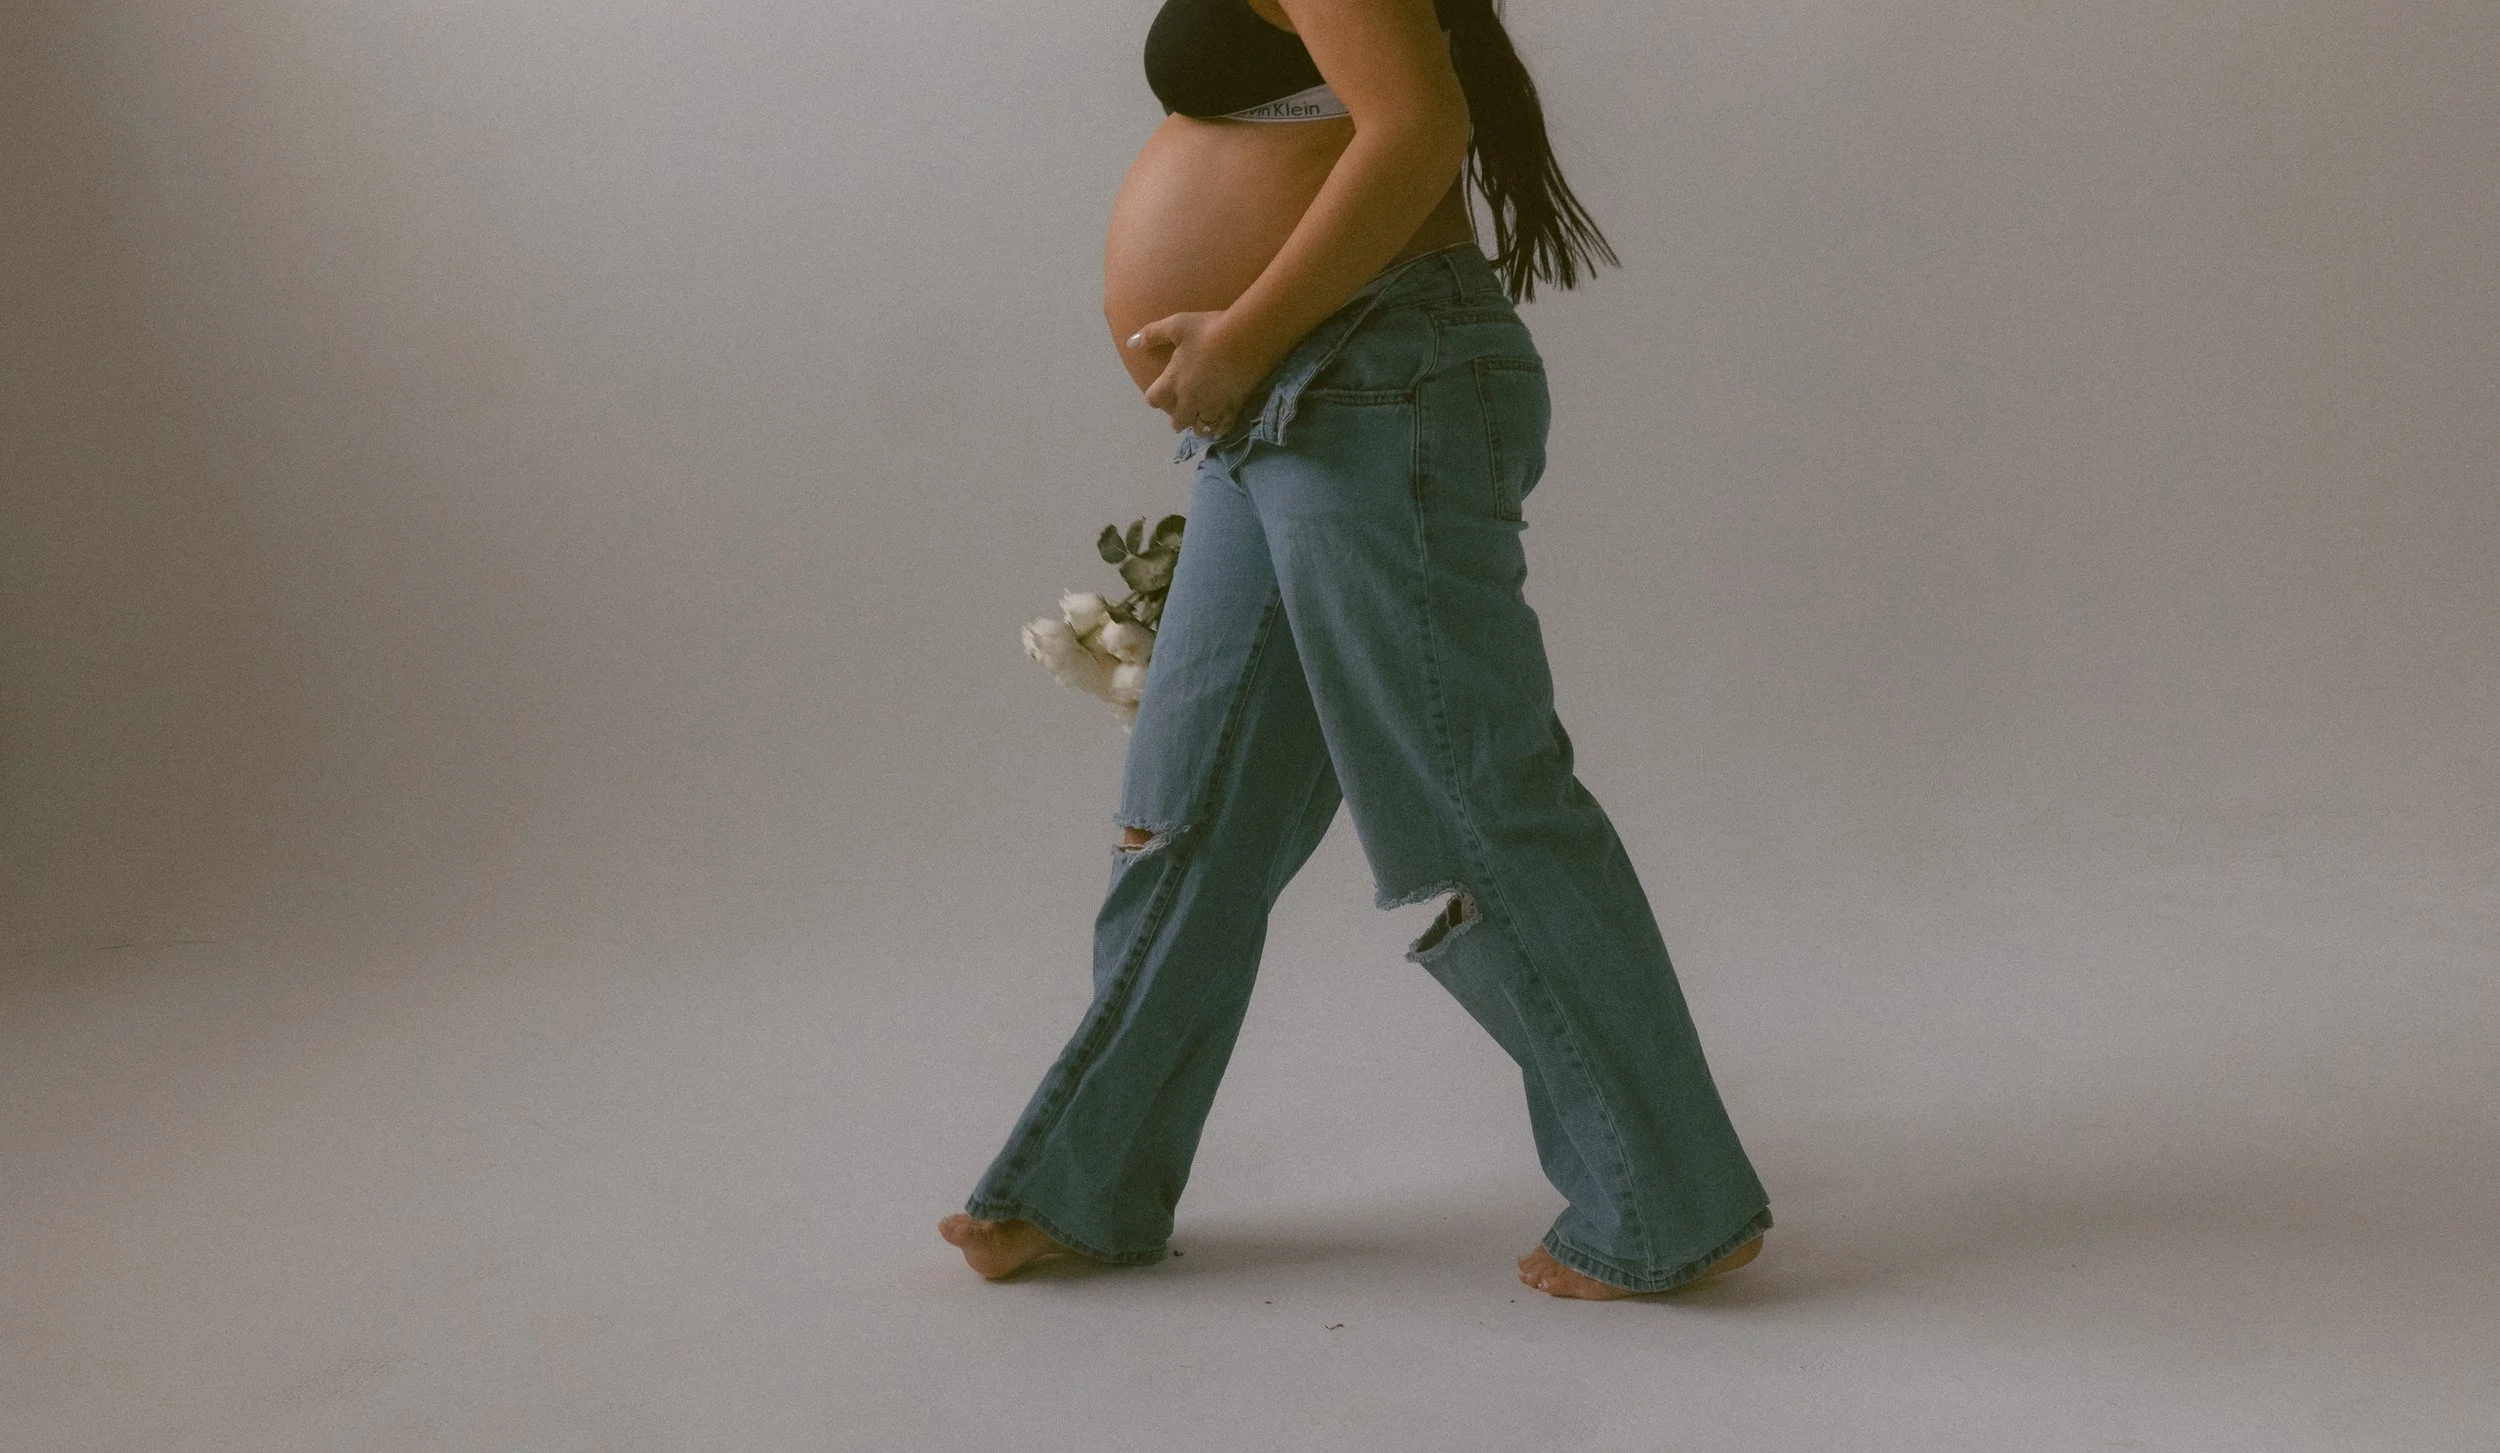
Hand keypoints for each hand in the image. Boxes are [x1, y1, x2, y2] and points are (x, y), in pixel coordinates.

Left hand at [1128, 311, 1272, 435]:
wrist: (1247, 338)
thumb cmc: (1209, 330)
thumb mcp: (1177, 325)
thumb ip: (1153, 334)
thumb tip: (1130, 343)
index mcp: (1174, 381)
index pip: (1154, 399)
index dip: (1155, 398)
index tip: (1159, 396)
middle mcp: (1190, 399)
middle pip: (1178, 420)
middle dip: (1177, 419)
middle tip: (1179, 418)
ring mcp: (1213, 405)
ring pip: (1201, 426)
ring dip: (1197, 426)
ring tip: (1199, 425)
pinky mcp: (1234, 406)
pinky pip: (1224, 425)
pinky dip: (1219, 429)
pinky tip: (1218, 430)